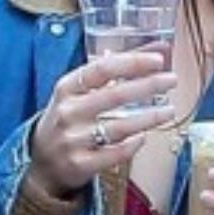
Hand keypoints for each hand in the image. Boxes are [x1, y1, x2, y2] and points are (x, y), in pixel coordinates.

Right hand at [27, 51, 175, 199]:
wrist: (41, 163)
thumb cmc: (67, 120)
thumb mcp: (78, 93)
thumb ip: (111, 72)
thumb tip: (154, 49)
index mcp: (67, 88)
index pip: (103, 69)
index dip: (133, 62)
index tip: (158, 60)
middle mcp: (69, 112)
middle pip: (115, 95)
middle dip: (149, 86)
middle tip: (172, 81)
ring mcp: (73, 140)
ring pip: (120, 126)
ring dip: (150, 117)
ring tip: (169, 110)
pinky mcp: (80, 164)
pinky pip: (116, 153)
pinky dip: (134, 144)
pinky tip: (145, 136)